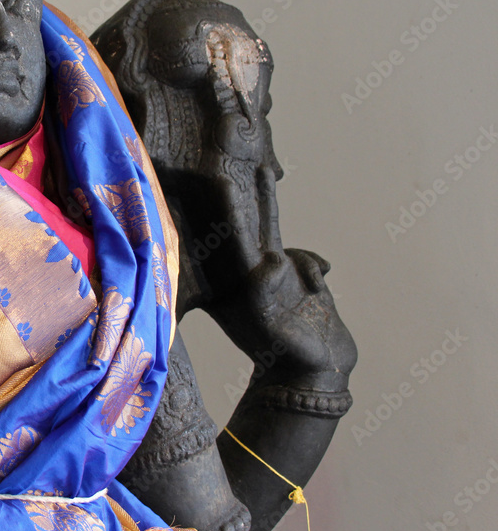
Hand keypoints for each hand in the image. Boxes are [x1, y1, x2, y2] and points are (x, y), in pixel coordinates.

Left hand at [207, 167, 356, 390]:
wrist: (315, 369)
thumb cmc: (282, 352)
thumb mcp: (264, 322)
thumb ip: (262, 289)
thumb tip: (270, 260)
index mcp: (235, 282)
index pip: (225, 238)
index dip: (219, 209)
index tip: (214, 180)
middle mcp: (250, 274)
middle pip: (244, 225)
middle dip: (238, 193)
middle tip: (226, 161)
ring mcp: (275, 274)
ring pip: (271, 230)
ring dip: (266, 202)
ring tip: (264, 172)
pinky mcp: (298, 277)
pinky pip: (304, 259)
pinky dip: (312, 267)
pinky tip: (317, 287)